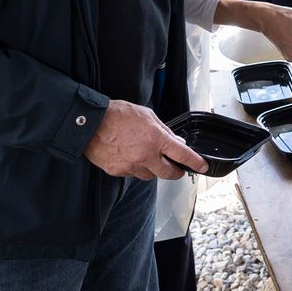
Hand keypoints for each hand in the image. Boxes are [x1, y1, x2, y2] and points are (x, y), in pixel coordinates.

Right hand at [82, 100, 205, 179]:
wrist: (90, 123)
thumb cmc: (117, 115)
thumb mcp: (148, 115)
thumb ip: (164, 130)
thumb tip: (175, 141)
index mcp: (156, 139)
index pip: (182, 155)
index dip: (195, 162)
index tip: (201, 167)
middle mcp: (145, 156)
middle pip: (168, 173)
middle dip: (176, 172)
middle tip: (177, 169)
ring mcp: (131, 166)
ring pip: (149, 175)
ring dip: (153, 169)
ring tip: (148, 157)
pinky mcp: (117, 171)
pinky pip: (132, 174)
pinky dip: (135, 168)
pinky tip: (130, 157)